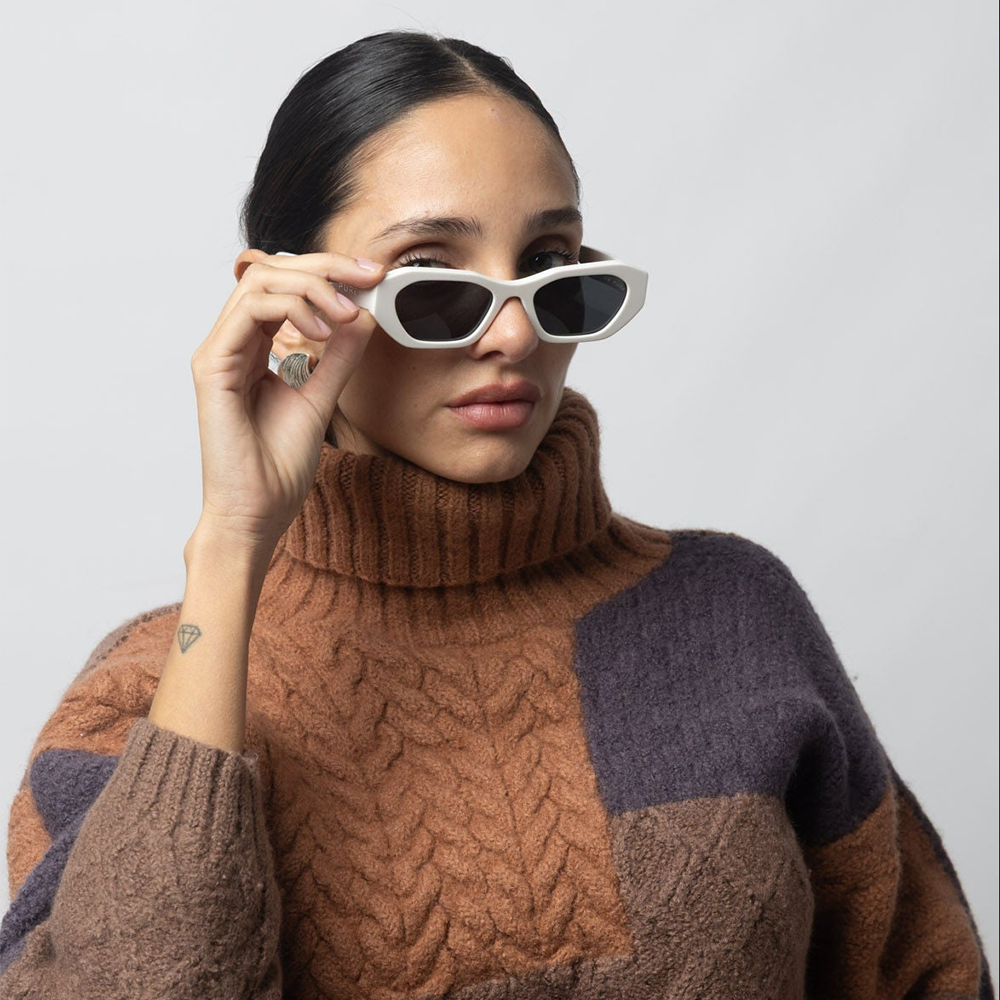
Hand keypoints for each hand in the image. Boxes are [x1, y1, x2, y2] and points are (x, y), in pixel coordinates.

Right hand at [189, 250, 383, 553]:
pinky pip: (249, 310)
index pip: (286, 286)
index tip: (372, 277)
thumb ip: (338, 357)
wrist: (257, 514)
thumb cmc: (278, 468)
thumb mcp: (322, 398)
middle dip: (325, 266)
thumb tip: (363, 315)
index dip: (328, 272)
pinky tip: (324, 331)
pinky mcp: (212, 366)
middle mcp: (232, 344)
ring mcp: (219, 352)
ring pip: (260, 281)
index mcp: (254, 348)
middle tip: (367, 276)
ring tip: (346, 313)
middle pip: (272, 271)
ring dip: (312, 286)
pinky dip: (293, 308)